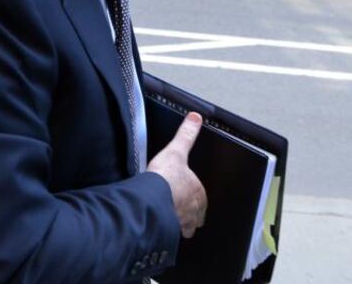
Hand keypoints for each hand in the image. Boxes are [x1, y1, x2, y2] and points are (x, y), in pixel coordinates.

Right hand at [147, 112, 206, 237]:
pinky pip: (172, 232)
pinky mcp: (170, 230)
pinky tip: (162, 226)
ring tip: (173, 219)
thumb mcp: (176, 150)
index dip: (194, 195)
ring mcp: (183, 222)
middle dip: (191, 212)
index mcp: (198, 191)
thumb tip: (195, 118)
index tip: (186, 194)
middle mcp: (194, 210)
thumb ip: (186, 134)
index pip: (201, 196)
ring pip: (187, 227)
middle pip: (197, 214)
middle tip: (180, 208)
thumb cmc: (165, 178)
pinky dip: (168, 229)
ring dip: (182, 223)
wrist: (151, 199)